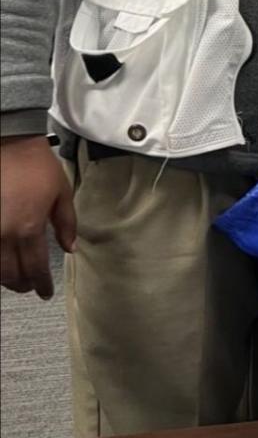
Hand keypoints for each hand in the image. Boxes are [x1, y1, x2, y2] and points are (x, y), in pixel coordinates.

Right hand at [0, 136, 76, 298]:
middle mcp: (5, 234)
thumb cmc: (37, 166)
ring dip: (5, 278)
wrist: (9, 145)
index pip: (36, 267)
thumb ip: (67, 223)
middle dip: (22, 284)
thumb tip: (70, 248)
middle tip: (30, 287)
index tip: (45, 293)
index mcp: (30, 227)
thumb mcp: (62, 193)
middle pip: (11, 273)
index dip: (41, 284)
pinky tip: (2, 263)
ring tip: (15, 278)